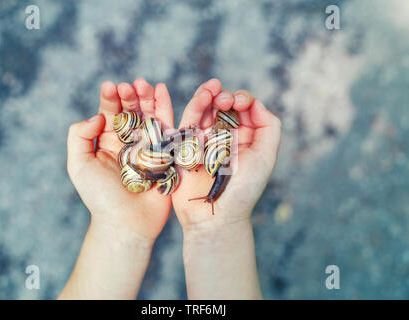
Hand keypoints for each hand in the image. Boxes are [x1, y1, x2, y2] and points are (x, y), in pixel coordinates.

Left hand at [67, 79, 173, 243]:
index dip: (110, 99)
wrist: (127, 223)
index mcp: (108, 143)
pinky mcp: (167, 154)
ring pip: (149, 116)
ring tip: (145, 83)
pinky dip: (166, 108)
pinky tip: (162, 92)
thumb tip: (97, 116)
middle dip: (130, 96)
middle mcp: (129, 142)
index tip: (110, 86)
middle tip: (129, 86)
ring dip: (147, 98)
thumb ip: (79, 136)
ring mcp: (149, 147)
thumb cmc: (100, 198)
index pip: (109, 114)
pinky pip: (167, 128)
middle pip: (131, 112)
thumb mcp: (79, 165)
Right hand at [172, 79, 281, 229]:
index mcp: (245, 139)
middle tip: (227, 101)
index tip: (241, 104)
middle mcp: (224, 137)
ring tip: (213, 88)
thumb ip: (269, 127)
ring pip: (205, 110)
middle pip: (223, 106)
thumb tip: (255, 104)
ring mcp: (204, 141)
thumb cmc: (243, 190)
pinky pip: (188, 122)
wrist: (215, 216)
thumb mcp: (266, 157)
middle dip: (225, 97)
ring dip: (209, 95)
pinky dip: (195, 106)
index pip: (244, 110)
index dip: (243, 99)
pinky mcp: (185, 146)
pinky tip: (203, 96)